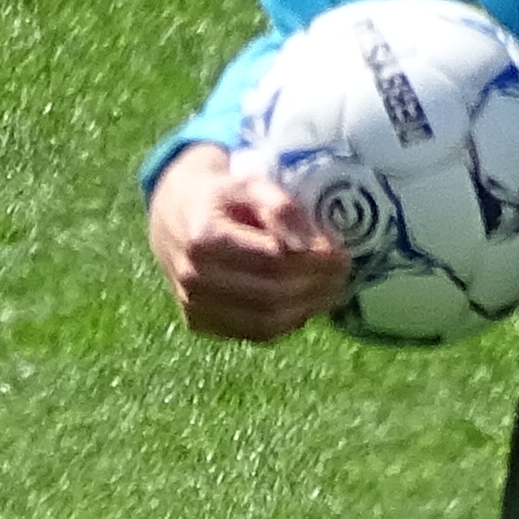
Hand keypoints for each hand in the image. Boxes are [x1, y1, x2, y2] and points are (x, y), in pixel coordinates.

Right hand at [146, 144, 358, 343]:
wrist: (175, 214)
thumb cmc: (222, 195)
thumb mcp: (252, 185)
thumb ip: (282, 209)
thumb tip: (311, 248)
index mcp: (204, 238)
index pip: (273, 261)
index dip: (315, 261)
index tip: (341, 253)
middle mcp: (193, 277)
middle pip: (271, 295)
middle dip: (316, 288)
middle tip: (343, 274)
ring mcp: (192, 304)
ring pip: (264, 322)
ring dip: (306, 309)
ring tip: (330, 291)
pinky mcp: (198, 322)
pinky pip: (253, 333)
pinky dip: (286, 323)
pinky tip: (303, 303)